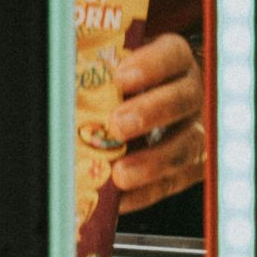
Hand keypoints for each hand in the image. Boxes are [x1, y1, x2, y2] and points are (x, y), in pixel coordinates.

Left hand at [104, 33, 207, 212]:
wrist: (155, 104)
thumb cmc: (127, 83)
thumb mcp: (117, 66)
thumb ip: (96, 71)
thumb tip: (60, 77)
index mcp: (175, 61)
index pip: (171, 56)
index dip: (150, 66)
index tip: (120, 78)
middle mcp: (191, 93)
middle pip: (182, 100)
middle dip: (150, 112)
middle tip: (118, 124)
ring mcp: (195, 130)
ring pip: (187, 145)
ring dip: (153, 162)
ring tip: (121, 174)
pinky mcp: (191, 166)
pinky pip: (173, 182)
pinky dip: (146, 193)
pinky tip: (121, 200)